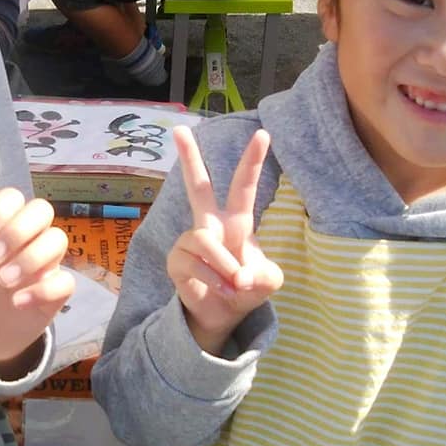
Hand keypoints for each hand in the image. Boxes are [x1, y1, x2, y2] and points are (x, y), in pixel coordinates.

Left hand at [0, 188, 72, 379]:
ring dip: (29, 258)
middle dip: (16, 231)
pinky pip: (66, 281)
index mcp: (4, 224)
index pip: (13, 197)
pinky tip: (18, 302)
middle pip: (42, 209)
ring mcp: (47, 262)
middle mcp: (30, 236)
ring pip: (58, 239)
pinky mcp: (57, 290)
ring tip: (4, 281)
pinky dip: (42, 289)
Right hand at [167, 126, 282, 356]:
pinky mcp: (176, 260)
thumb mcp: (268, 282)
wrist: (222, 316)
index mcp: (236, 221)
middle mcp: (210, 224)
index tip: (264, 133)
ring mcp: (190, 240)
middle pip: (197, 185)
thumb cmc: (246, 289)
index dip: (253, 160)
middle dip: (189, 157)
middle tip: (179, 129)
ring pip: (205, 240)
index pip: (243, 186)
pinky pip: (195, 263)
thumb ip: (263, 276)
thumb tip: (239, 276)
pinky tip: (221, 291)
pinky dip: (214, 281)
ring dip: (225, 266)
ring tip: (235, 286)